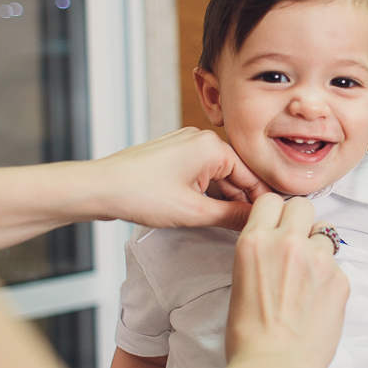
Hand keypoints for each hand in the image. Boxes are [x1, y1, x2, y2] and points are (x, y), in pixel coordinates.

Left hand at [92, 128, 271, 229]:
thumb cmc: (139, 194)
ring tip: (224, 224)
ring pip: (217, 175)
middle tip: (247, 229)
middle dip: (240, 200)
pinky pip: (200, 172)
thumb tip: (256, 219)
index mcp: (212, 146)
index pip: (251, 176)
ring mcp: (185, 143)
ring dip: (222, 198)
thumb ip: (232, 216)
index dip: (261, 202)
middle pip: (235, 174)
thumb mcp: (194, 212)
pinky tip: (203, 211)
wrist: (99, 188)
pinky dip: (205, 191)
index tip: (268, 222)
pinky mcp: (172, 152)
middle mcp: (201, 138)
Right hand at [226, 194, 349, 367]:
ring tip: (308, 283)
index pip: (271, 201)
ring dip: (318, 251)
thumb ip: (260, 255)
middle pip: (303, 207)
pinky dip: (330, 280)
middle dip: (300, 223)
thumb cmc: (248, 337)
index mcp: (254, 241)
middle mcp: (287, 242)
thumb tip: (274, 250)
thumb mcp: (240, 283)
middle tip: (297, 248)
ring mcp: (318, 259)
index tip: (277, 227)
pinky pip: (337, 266)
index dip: (275, 215)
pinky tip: (318, 304)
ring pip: (325, 235)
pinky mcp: (340, 279)